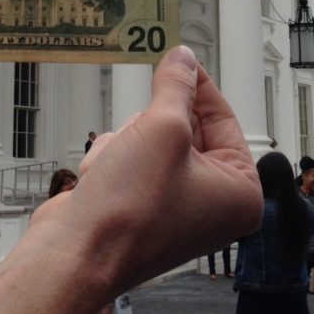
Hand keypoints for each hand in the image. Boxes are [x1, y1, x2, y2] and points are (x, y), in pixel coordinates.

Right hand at [0, 46, 262, 313]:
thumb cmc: (129, 211)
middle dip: (151, 127)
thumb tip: (182, 59)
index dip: (197, 86)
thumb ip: (175, 86)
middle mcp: (211, 204)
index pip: (223, 119)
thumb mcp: (162, 128)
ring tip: (118, 166)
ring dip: (127, 143)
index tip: (178, 60)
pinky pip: (129, 160)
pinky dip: (111, 161)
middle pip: (184, 129)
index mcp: (239, 192)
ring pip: (150, 140)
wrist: (74, 255)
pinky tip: (101, 181)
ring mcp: (173, 207)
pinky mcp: (138, 208)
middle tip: (140, 130)